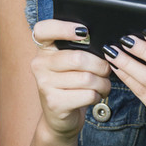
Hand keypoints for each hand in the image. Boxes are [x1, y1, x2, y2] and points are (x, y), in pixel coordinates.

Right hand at [30, 20, 111, 139]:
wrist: (60, 117)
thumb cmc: (72, 84)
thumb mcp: (72, 63)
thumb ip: (82, 48)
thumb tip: (106, 44)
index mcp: (44, 49)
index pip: (44, 29)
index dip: (64, 27)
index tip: (84, 31)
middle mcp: (39, 64)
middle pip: (78, 58)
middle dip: (101, 65)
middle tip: (106, 71)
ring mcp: (44, 84)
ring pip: (87, 78)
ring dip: (103, 83)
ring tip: (102, 85)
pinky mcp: (55, 103)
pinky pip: (88, 94)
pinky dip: (98, 95)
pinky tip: (95, 96)